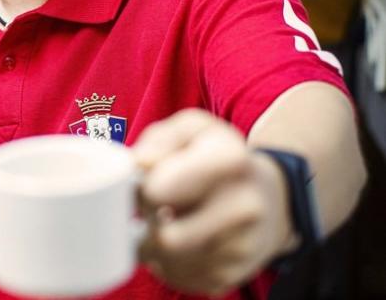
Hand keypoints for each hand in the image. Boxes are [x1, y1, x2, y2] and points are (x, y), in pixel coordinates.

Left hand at [132, 109, 294, 295]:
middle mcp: (243, 207)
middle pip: (164, 237)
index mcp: (230, 160)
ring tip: (168, 218)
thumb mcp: (192, 130)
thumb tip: (138, 164)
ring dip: (153, 242)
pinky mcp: (229, 278)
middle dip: (147, 220)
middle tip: (153, 204)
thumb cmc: (218, 158)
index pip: (159, 190)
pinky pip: (176, 278)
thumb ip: (159, 140)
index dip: (142, 186)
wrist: (270, 198)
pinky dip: (166, 261)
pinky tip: (180, 237)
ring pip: (166, 261)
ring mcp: (240, 249)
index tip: (147, 179)